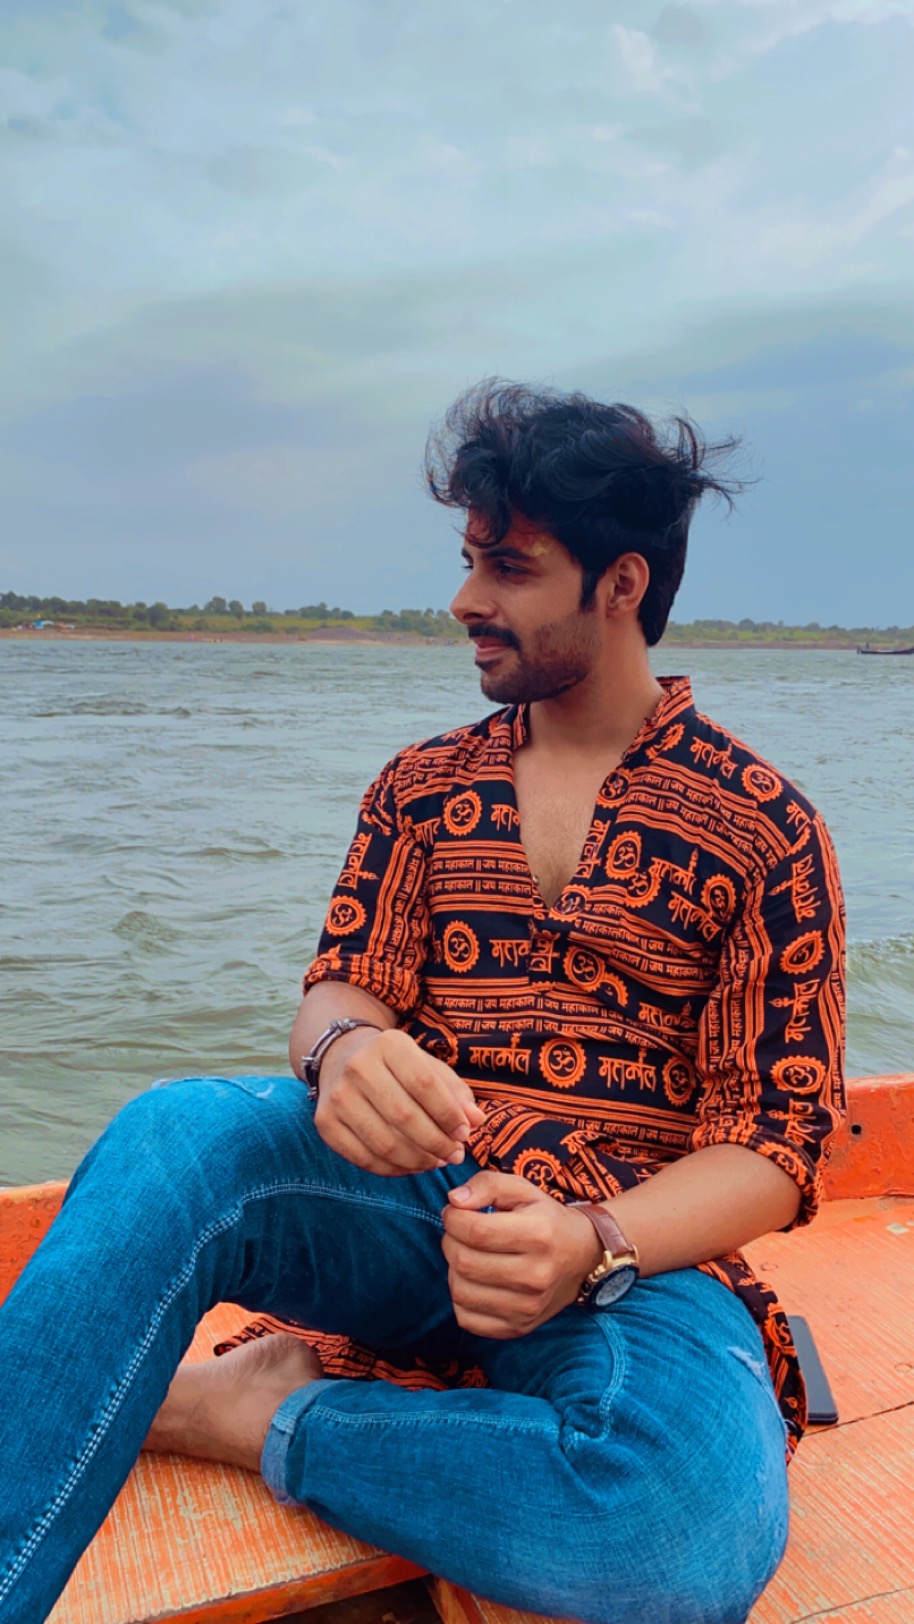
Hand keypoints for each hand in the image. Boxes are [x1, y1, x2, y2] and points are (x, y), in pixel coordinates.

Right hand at [315, 1027, 485, 1176]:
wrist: (342, 1057)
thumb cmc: (397, 1067)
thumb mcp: (429, 1067)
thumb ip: (455, 1093)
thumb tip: (476, 1121)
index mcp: (389, 1045)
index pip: (425, 1084)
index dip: (449, 1115)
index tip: (465, 1134)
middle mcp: (358, 1066)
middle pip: (405, 1117)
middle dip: (436, 1143)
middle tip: (454, 1156)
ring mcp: (337, 1096)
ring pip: (384, 1142)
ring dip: (417, 1160)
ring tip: (435, 1162)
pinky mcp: (325, 1122)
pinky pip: (364, 1158)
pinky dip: (392, 1169)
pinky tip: (410, 1166)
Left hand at [441, 1170, 602, 1338]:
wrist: (582, 1256)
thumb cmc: (545, 1219)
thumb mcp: (523, 1190)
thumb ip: (487, 1184)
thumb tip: (453, 1200)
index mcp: (538, 1235)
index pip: (475, 1231)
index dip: (453, 1218)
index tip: (454, 1213)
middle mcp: (535, 1275)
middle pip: (464, 1262)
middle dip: (450, 1242)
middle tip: (459, 1233)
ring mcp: (527, 1307)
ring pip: (461, 1292)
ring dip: (454, 1270)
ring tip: (468, 1256)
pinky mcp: (518, 1327)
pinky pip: (467, 1319)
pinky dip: (462, 1299)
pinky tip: (475, 1282)